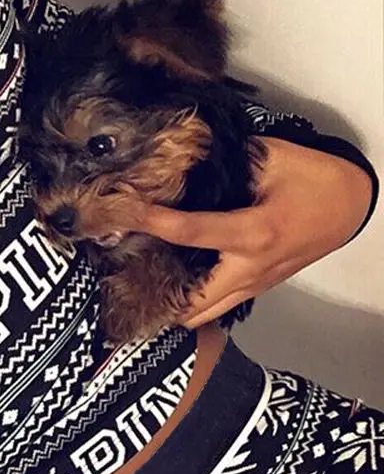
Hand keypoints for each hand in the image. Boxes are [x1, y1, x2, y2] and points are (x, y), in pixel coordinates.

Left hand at [121, 137, 373, 327]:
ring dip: (173, 309)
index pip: (188, 232)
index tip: (122, 213)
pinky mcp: (258, 288)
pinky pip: (219, 306)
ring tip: (138, 292)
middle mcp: (250, 269)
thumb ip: (227, 162)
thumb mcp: (274, 158)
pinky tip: (170, 291)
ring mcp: (255, 285)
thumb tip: (183, 161)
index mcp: (252, 234)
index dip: (151, 222)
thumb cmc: (317, 181)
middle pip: (193, 304)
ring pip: (206, 315)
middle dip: (156, 301)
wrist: (353, 207)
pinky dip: (192, 305)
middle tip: (121, 283)